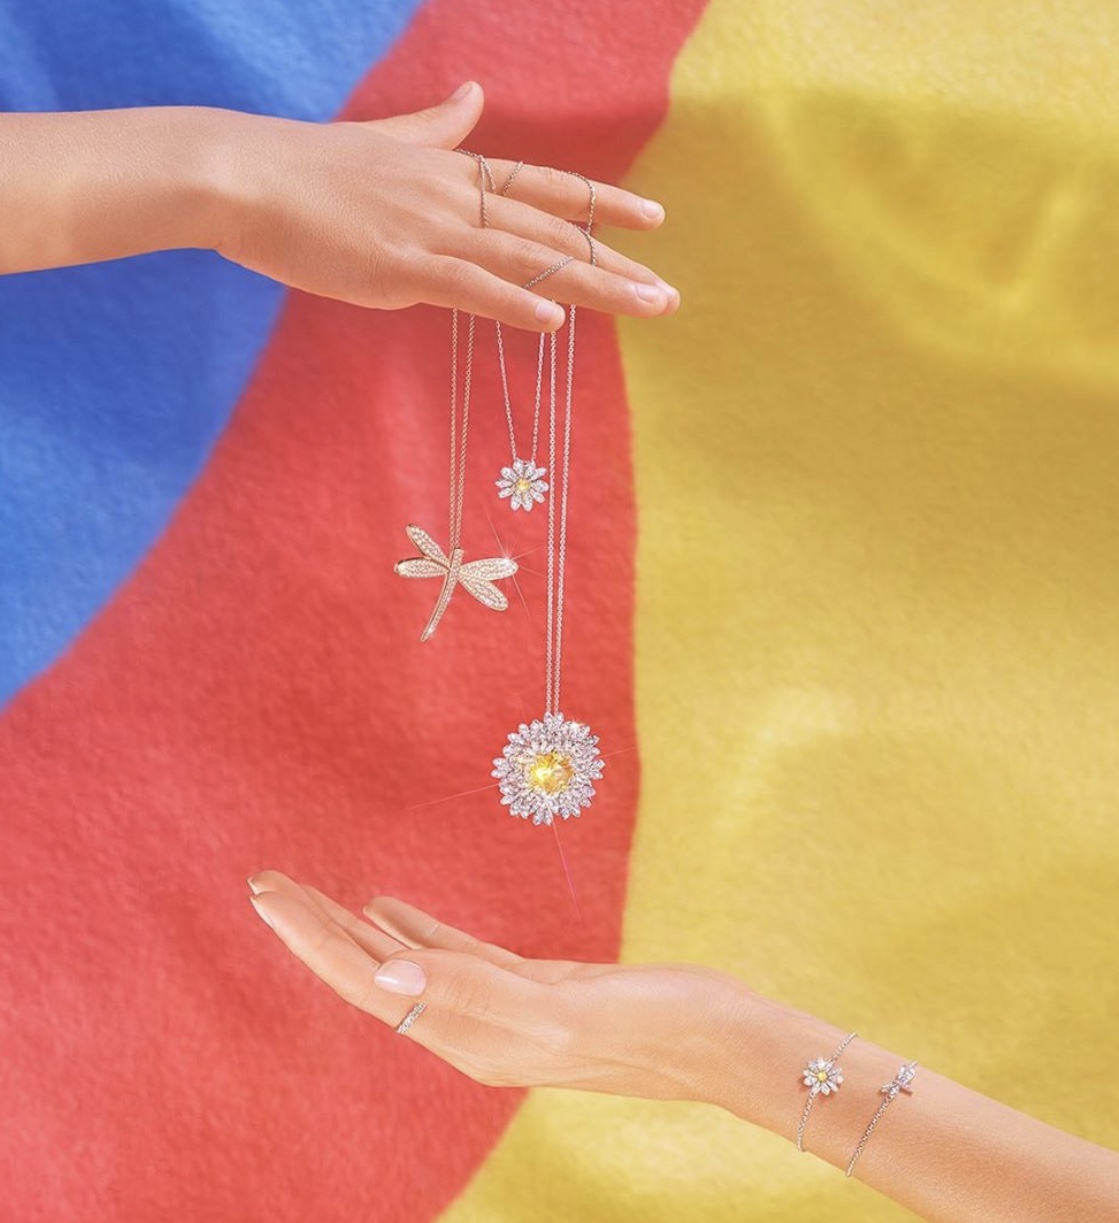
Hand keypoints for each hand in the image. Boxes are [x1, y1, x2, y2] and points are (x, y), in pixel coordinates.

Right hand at [214, 82, 678, 331]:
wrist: (240, 174)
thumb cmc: (308, 168)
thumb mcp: (387, 141)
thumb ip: (438, 127)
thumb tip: (476, 98)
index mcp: (452, 173)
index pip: (545, 189)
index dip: (602, 205)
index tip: (653, 221)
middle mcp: (453, 197)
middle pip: (552, 231)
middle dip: (616, 264)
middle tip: (669, 296)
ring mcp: (428, 230)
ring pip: (527, 259)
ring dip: (593, 286)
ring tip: (646, 308)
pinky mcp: (396, 266)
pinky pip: (467, 286)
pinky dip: (513, 302)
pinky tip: (555, 320)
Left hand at [247, 871, 753, 1100]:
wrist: (719, 1038)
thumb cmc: (657, 1026)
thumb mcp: (564, 1012)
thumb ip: (474, 991)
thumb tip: (384, 975)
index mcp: (471, 1037)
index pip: (369, 983)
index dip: (314, 939)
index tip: (267, 895)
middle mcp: (471, 1027)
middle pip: (373, 971)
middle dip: (316, 928)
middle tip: (266, 880)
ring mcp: (498, 1007)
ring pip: (405, 961)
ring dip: (353, 927)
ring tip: (307, 893)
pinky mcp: (527, 986)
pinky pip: (450, 954)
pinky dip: (411, 928)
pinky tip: (388, 908)